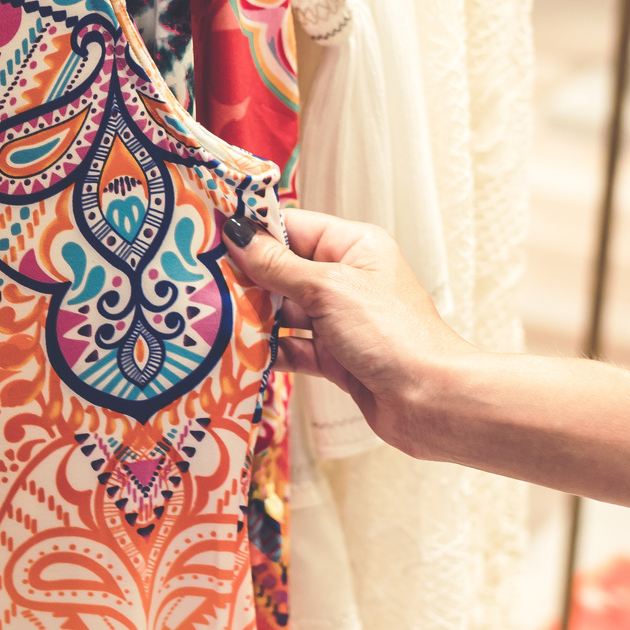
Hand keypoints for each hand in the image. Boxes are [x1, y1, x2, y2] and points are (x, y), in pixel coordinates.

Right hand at [220, 209, 473, 456]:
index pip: (291, 227)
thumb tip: (237, 235)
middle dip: (245, 279)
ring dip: (252, 317)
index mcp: (353, 246)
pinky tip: (236, 352)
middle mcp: (345, 279)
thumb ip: (278, 265)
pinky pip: (290, 347)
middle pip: (282, 270)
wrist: (430, 402)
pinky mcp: (333, 358)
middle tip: (199, 282)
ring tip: (210, 318)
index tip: (208, 238)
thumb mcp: (329, 288)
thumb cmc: (392, 333)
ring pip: (282, 311)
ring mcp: (338, 320)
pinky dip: (267, 350)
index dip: (252, 232)